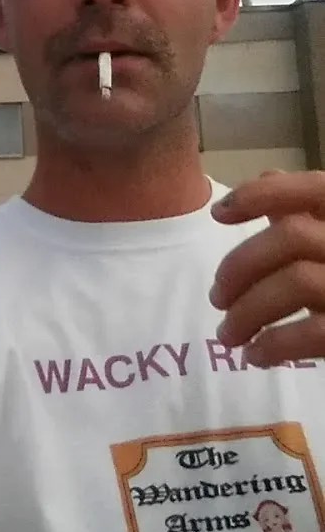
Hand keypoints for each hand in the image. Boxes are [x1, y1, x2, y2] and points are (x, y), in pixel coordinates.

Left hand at [209, 170, 324, 366]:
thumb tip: (268, 176)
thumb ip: (309, 215)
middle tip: (216, 297)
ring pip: (297, 282)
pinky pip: (312, 333)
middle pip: (292, 236)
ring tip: (229, 334)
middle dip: (241, 265)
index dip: (263, 195)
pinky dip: (274, 345)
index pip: (316, 188)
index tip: (217, 213)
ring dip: (248, 311)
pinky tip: (256, 355)